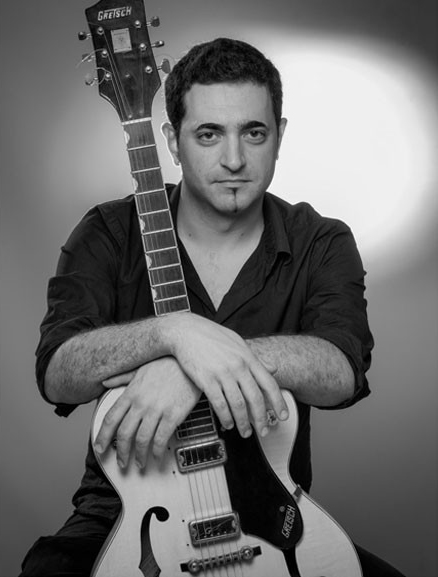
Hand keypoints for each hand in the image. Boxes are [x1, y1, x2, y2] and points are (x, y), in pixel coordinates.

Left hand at [94, 357, 200, 468]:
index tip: (100, 448)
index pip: (111, 418)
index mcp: (132, 392)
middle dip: (121, 452)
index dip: (103, 436)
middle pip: (124, 433)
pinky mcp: (173, 415)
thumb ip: (122, 378)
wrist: (190, 360)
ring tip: (140, 464)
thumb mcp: (141, 368)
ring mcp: (157, 409)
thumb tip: (105, 382)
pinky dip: (157, 452)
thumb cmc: (168, 363)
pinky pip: (162, 439)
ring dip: (139, 456)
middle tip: (122, 463)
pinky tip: (157, 456)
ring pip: (142, 440)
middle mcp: (141, 402)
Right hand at [164, 313, 288, 438]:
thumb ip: (255, 358)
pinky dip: (225, 417)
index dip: (278, 402)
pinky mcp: (206, 380)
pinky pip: (219, 404)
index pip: (269, 383)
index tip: (282, 416)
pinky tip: (227, 424)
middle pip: (255, 398)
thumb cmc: (211, 336)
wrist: (185, 331)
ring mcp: (222, 373)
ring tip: (244, 432)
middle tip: (263, 431)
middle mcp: (238, 366)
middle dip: (261, 419)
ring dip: (242, 423)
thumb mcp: (237, 343)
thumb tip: (273, 368)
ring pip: (238, 405)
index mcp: (248, 357)